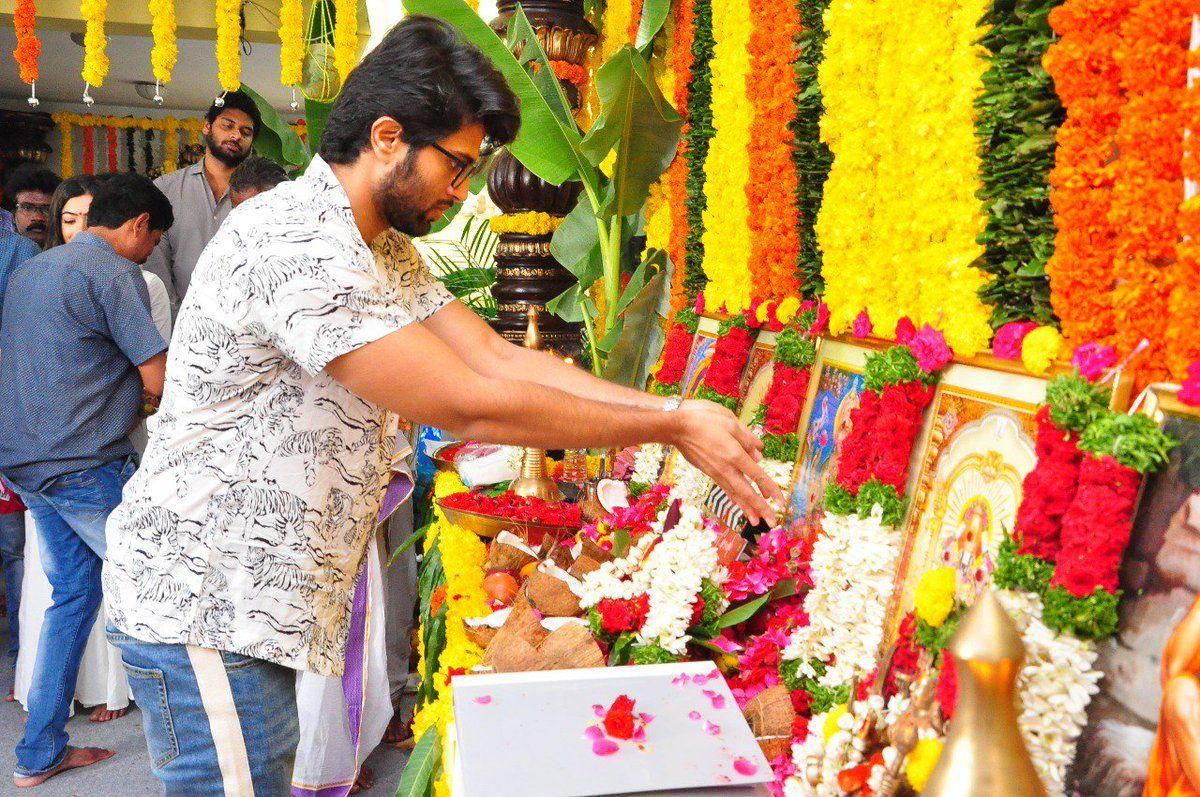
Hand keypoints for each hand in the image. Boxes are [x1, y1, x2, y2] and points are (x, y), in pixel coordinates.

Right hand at [671, 400, 785, 526]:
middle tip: (772, 522)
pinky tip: (738, 503)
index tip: (781, 502)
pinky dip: (734, 498)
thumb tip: (760, 453)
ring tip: (756, 521)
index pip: (758, 476)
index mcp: (735, 454)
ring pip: (735, 494)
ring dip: (747, 508)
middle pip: (747, 493)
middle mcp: (726, 468)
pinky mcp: (708, 472)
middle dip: (761, 508)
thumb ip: (747, 438)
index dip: (771, 490)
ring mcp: (716, 472)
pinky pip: (725, 488)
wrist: (676, 428)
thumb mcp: (730, 421)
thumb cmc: (703, 419)